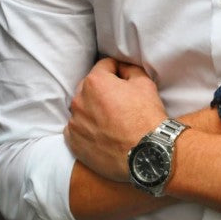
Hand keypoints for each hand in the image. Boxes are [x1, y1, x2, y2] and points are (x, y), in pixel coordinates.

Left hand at [64, 58, 166, 181]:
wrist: (147, 153)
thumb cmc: (146, 117)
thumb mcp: (145, 83)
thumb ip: (129, 69)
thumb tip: (122, 68)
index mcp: (95, 82)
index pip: (105, 65)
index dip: (118, 70)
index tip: (126, 81)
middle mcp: (79, 100)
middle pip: (90, 86)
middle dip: (103, 90)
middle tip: (121, 102)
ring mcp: (74, 123)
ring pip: (83, 108)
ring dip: (94, 109)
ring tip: (113, 120)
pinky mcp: (73, 142)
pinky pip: (77, 128)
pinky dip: (88, 128)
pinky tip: (104, 133)